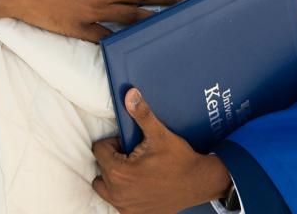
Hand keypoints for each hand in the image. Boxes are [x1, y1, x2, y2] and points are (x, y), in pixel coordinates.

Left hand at [92, 89, 230, 212]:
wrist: (198, 183)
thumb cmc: (179, 159)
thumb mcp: (160, 134)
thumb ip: (142, 114)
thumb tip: (130, 94)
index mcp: (118, 172)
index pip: (98, 150)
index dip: (113, 143)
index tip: (129, 144)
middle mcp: (117, 192)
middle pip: (100, 168)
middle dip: (113, 159)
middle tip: (133, 156)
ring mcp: (125, 206)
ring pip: (103, 187)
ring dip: (112, 178)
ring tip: (131, 170)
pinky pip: (116, 202)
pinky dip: (122, 193)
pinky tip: (138, 185)